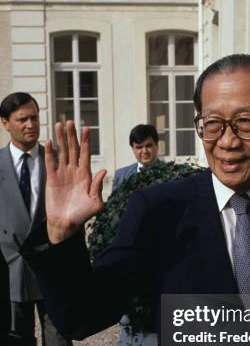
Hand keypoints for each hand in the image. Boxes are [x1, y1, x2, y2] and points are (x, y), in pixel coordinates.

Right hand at [45, 121, 106, 242]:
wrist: (67, 224)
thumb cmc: (83, 215)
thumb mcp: (96, 203)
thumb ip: (98, 187)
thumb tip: (103, 170)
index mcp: (86, 175)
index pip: (85, 154)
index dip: (86, 141)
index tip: (86, 128)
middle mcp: (74, 171)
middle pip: (73, 149)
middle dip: (72, 135)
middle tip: (70, 121)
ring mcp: (62, 174)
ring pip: (62, 152)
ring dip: (61, 139)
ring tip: (59, 125)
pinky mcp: (51, 179)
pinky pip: (50, 162)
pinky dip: (50, 152)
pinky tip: (50, 141)